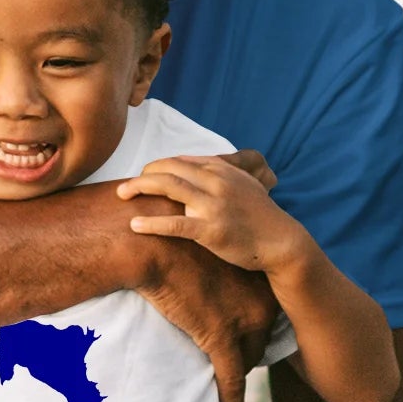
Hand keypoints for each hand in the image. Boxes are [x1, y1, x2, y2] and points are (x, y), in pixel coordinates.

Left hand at [118, 155, 310, 274]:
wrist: (281, 241)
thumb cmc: (260, 215)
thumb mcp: (243, 184)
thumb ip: (219, 174)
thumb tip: (194, 170)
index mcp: (221, 169)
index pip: (180, 160)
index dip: (158, 166)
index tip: (145, 176)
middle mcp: (216, 182)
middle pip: (169, 168)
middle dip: (143, 174)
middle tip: (126, 186)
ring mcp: (213, 205)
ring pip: (168, 187)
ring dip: (139, 187)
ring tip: (121, 195)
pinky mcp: (211, 230)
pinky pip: (174, 225)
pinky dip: (151, 224)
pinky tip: (135, 225)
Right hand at [131, 238, 276, 401]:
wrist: (145, 243)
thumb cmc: (165, 242)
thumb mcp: (202, 249)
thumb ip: (217, 266)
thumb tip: (207, 274)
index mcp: (260, 278)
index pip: (262, 318)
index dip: (244, 328)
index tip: (227, 328)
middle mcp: (262, 301)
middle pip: (257, 342)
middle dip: (240, 351)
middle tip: (218, 352)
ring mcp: (244, 324)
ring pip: (245, 363)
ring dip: (232, 374)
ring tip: (225, 393)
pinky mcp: (221, 342)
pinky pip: (232, 385)